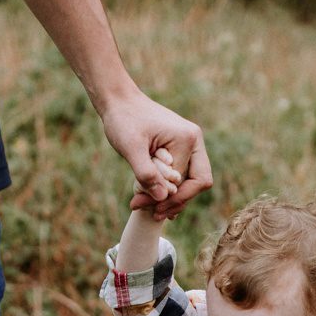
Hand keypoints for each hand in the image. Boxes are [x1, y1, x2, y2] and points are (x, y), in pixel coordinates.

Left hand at [100, 91, 211, 219]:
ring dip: (171, 198)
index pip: (192, 181)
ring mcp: (189, 144)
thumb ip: (146, 173)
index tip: (149, 208)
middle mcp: (194, 141)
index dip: (173, 199)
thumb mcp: (130, 147)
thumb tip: (162, 199)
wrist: (119, 101)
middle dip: (175, 201)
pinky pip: (181, 175)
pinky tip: (155, 201)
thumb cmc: (123, 120)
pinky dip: (168, 189)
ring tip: (148, 209)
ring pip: (189, 182)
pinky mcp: (179, 149)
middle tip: (152, 214)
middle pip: (197, 183)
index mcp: (188, 139)